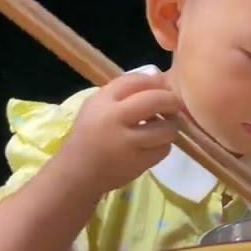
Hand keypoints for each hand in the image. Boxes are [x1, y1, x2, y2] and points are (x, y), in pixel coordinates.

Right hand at [55, 72, 181, 195]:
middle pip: (156, 100)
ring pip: (166, 127)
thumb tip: (157, 79)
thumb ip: (122, 91)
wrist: (77, 172)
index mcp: (103, 101)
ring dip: (170, 126)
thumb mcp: (96, 106)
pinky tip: (154, 144)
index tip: (160, 86)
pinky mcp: (138, 162)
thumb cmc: (88, 136)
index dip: (154, 81)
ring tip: (164, 127)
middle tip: (172, 105)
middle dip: (170, 101)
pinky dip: (163, 145)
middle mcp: (115, 118)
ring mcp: (128, 142)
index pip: (136, 80)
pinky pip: (164, 149)